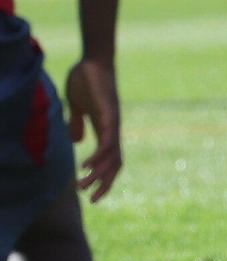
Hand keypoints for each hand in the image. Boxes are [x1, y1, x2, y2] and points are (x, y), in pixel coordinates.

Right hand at [65, 57, 121, 201]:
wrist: (93, 60)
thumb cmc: (86, 81)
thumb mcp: (78, 107)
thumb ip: (78, 123)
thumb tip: (77, 139)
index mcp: (105, 129)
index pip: (111, 159)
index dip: (104, 177)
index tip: (93, 194)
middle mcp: (113, 129)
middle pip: (116, 163)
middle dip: (105, 183)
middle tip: (93, 200)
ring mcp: (113, 122)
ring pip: (112, 156)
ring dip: (99, 173)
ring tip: (83, 185)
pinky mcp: (109, 114)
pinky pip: (108, 139)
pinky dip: (100, 154)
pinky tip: (86, 164)